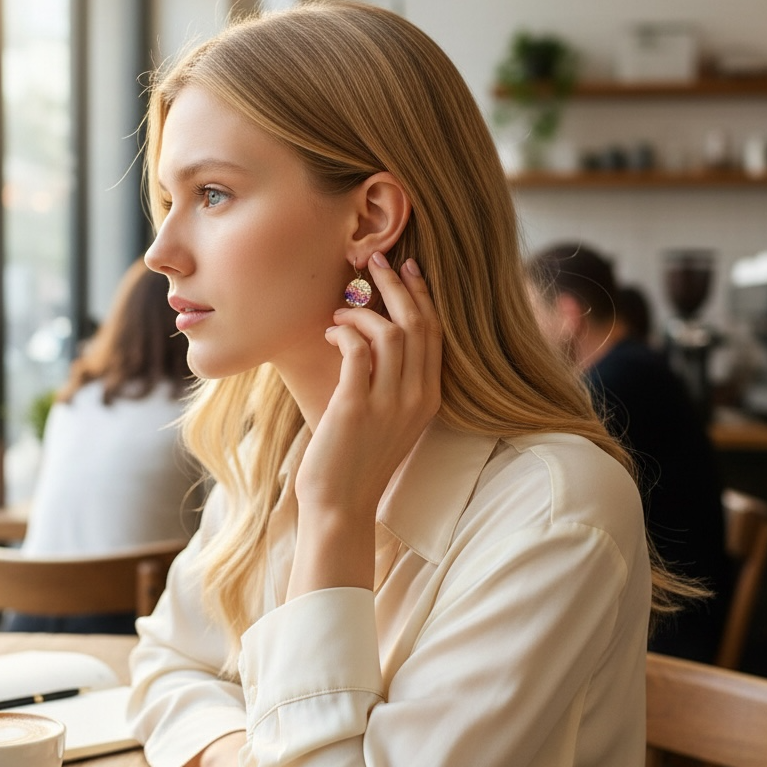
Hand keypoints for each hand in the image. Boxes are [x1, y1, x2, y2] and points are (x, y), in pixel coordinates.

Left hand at [289, 253, 441, 595]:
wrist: (340, 505)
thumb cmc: (354, 460)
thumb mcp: (386, 419)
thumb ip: (387, 381)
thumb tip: (367, 338)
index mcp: (429, 398)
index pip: (435, 333)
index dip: (422, 295)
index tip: (407, 267)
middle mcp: (416, 398)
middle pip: (418, 324)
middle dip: (396, 286)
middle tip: (373, 260)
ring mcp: (390, 403)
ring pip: (391, 333)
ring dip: (363, 312)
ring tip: (340, 310)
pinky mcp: (358, 407)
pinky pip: (358, 351)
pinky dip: (345, 332)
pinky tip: (330, 332)